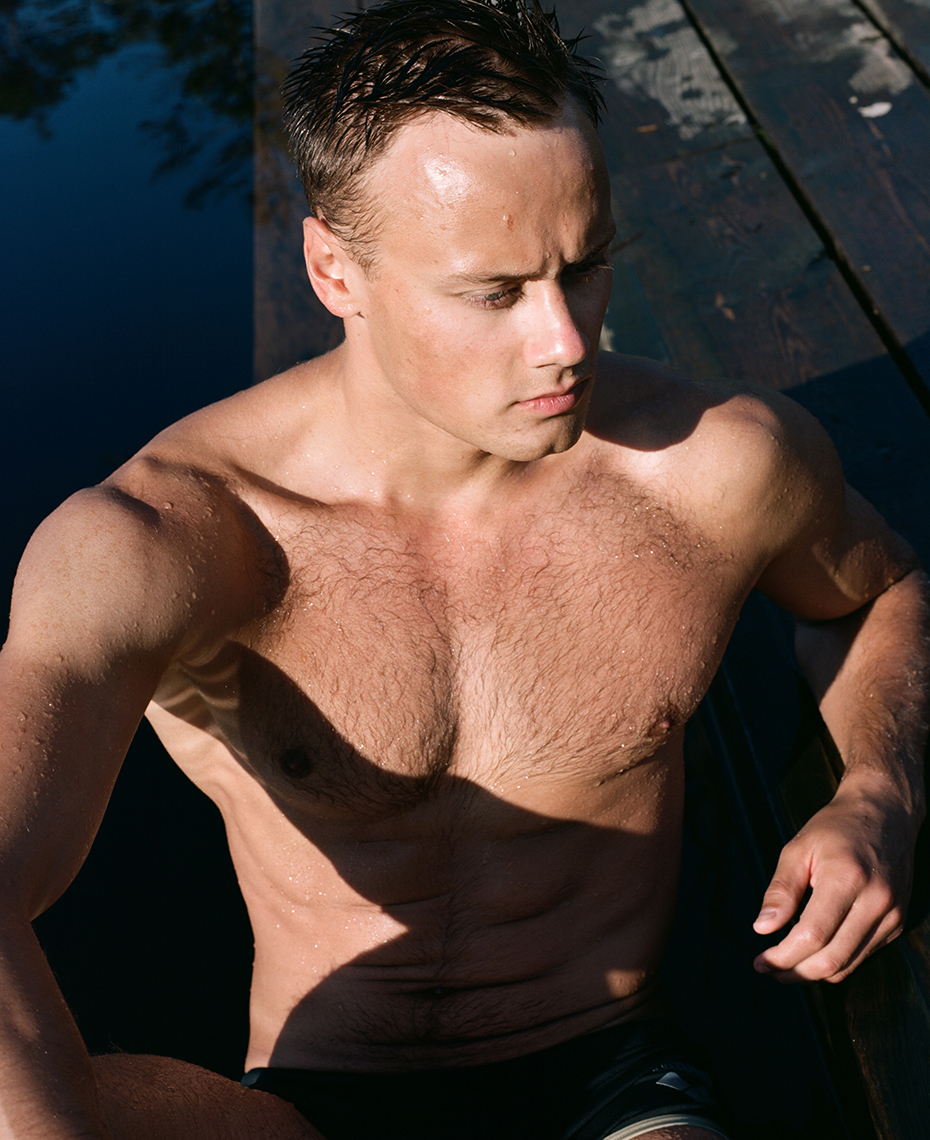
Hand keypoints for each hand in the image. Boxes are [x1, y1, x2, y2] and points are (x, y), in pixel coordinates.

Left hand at [752, 782, 916, 982]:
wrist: (885, 813)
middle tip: (769, 969)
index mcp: (846, 878)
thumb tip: (762, 928)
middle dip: (795, 972)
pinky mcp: (897, 922)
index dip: (783, 956)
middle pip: (832, 959)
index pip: (813, 935)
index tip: (760, 961)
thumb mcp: (798, 849)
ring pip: (849, 964)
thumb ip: (780, 891)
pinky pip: (863, 955)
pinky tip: (814, 951)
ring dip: (814, 973)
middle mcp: (875, 901)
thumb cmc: (836, 828)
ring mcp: (891, 914)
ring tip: (786, 965)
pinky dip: (836, 961)